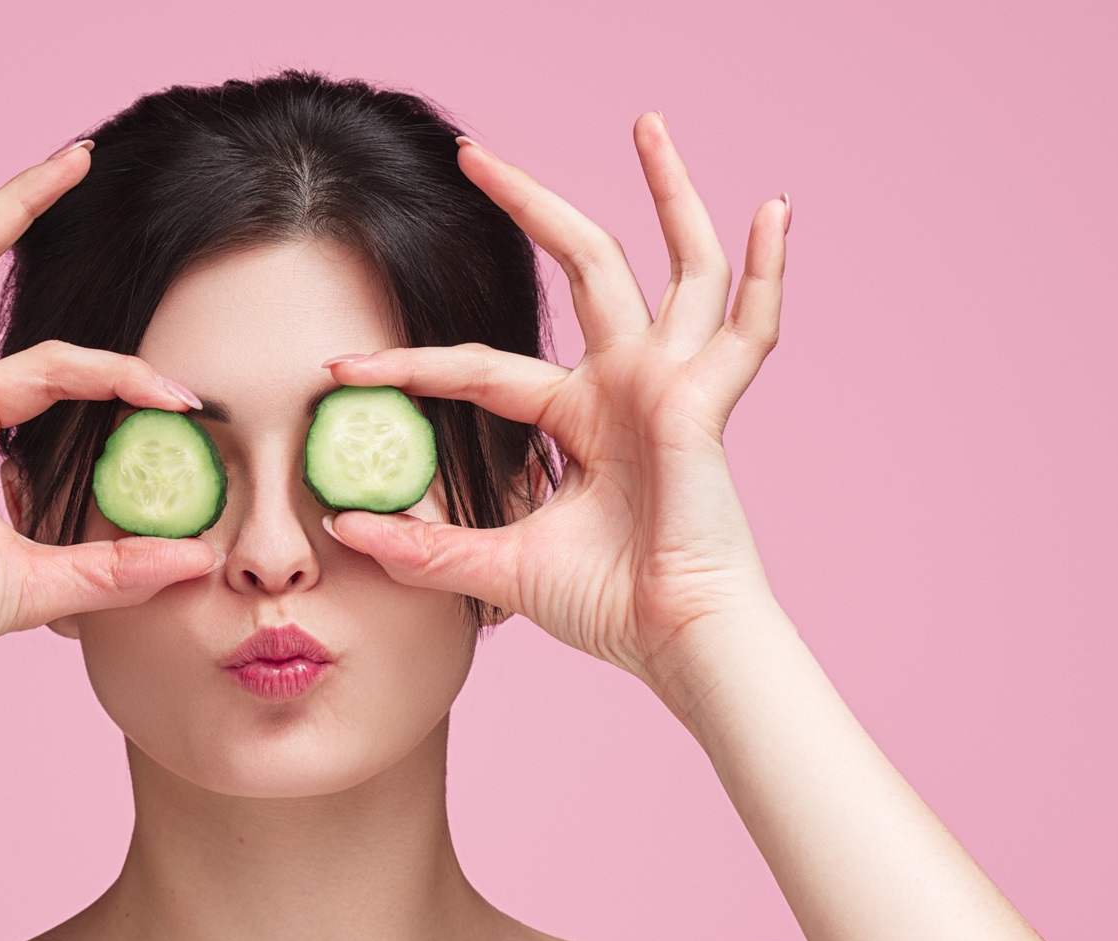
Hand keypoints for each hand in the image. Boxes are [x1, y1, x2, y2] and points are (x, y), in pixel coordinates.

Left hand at [320, 112, 788, 687]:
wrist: (671, 641)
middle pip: (580, 268)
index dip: (410, 366)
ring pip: (677, 265)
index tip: (342, 366)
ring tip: (647, 123)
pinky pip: (749, 327)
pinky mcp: (703, 401)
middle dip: (528, 203)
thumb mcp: (500, 568)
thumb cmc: (606, 605)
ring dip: (667, 192)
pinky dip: (767, 270)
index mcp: (578, 417)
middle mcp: (625, 384)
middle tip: (473, 152)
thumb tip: (347, 531)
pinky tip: (775, 209)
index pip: (481, 369)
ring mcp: (671, 383)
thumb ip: (429, 549)